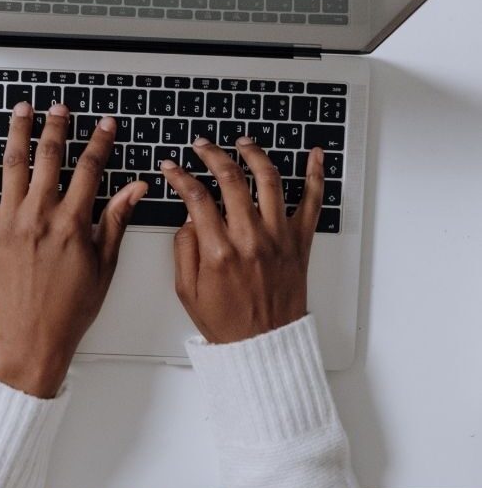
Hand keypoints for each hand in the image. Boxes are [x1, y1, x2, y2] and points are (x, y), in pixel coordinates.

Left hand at [0, 103, 146, 396]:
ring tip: (23, 110)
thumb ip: (116, 220)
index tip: (105, 126)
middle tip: (60, 108)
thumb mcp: (104, 265)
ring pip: (12, 164)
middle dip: (57, 126)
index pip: (90, 168)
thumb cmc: (70, 308)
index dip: (100, 142)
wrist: (32, 338)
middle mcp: (39, 215)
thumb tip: (136, 189)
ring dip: (18, 132)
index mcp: (72, 223)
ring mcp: (8, 221)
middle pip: (49, 156)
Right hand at [161, 137, 323, 343]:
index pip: (195, 197)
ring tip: (243, 142)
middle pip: (231, 179)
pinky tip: (314, 154)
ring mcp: (279, 238)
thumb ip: (184, 249)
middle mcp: (250, 239)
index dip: (180, 176)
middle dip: (212, 154)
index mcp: (219, 252)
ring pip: (269, 180)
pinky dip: (315, 175)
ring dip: (255, 154)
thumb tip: (189, 218)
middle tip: (203, 145)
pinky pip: (313, 202)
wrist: (264, 345)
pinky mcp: (300, 242)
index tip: (172, 167)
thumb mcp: (187, 290)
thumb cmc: (227, 321)